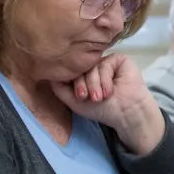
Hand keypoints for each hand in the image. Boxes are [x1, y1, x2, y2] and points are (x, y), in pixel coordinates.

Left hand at [50, 54, 164, 154]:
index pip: (72, 71)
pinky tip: (110, 90)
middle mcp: (94, 66)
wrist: (125, 113)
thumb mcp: (74, 101)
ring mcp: (106, 61)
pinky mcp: (119, 59)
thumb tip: (48, 73)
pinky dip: (105, 79)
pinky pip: (105, 64)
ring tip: (100, 97)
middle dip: (83, 84)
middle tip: (88, 98)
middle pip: (81, 67)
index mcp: (84, 74)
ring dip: (94, 84)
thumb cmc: (102, 110)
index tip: (80, 97)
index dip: (74, 82)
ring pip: (92, 66)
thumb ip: (59, 88)